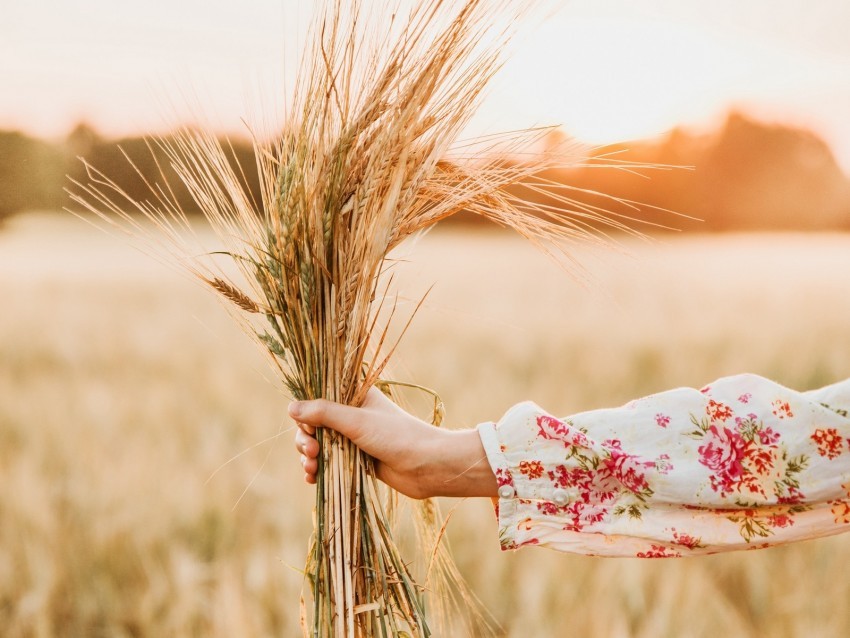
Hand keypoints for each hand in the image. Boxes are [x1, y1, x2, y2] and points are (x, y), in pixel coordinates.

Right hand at [290, 387, 496, 498]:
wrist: (427, 467)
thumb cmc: (396, 437)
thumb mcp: (357, 421)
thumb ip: (324, 413)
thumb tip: (290, 407)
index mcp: (354, 396)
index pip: (318, 398)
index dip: (306, 414)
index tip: (309, 428)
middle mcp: (352, 415)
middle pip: (314, 424)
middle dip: (305, 439)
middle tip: (311, 452)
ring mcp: (353, 438)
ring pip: (319, 445)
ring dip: (309, 457)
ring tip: (311, 470)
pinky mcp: (356, 460)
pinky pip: (329, 463)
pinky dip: (318, 470)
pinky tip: (312, 480)